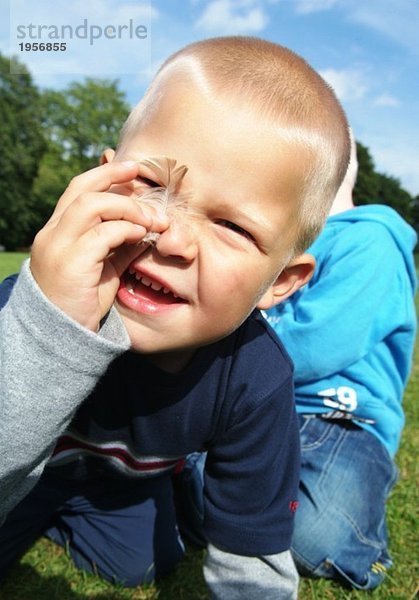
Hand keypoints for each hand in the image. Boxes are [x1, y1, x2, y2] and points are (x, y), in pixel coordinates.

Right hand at [31, 161, 168, 330]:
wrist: (62, 337)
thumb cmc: (83, 302)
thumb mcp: (106, 267)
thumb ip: (120, 245)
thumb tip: (146, 226)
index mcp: (59, 231)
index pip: (79, 190)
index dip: (105, 174)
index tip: (132, 169)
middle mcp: (53, 233)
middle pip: (82, 188)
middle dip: (115, 176)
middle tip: (143, 176)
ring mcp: (58, 246)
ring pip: (92, 205)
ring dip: (127, 207)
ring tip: (151, 218)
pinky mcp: (70, 262)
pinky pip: (102, 234)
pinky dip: (126, 230)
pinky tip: (142, 235)